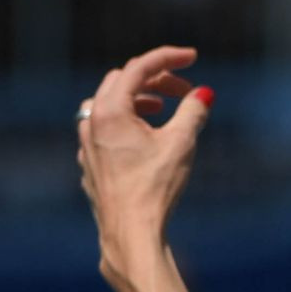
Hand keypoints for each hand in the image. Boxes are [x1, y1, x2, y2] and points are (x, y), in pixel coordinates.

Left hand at [77, 45, 212, 284]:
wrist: (131, 234)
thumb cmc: (155, 188)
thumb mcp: (181, 144)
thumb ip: (193, 113)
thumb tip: (204, 95)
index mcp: (111, 110)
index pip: (139, 68)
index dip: (168, 58)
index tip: (192, 57)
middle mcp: (92, 122)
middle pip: (121, 82)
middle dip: (154, 80)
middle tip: (183, 90)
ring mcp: (86, 145)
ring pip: (107, 105)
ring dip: (136, 100)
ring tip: (160, 110)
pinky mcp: (90, 166)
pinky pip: (102, 131)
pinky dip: (124, 124)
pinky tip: (140, 139)